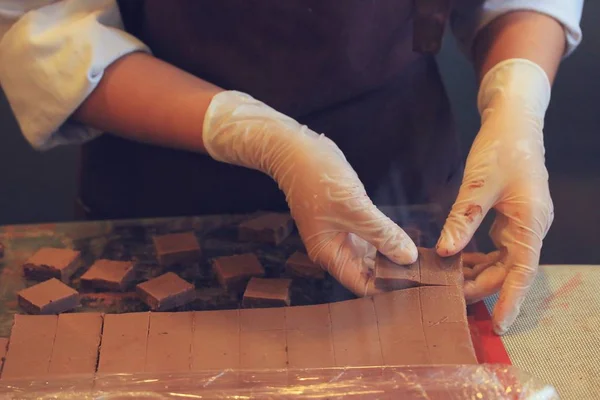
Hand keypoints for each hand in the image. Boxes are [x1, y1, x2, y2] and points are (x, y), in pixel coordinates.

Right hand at [203, 91, 416, 294]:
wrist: (295, 150)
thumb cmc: (318, 180)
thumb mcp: (355, 209)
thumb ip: (383, 235)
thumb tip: (409, 258)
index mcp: (330, 255)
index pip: (363, 285)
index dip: (389, 288)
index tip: (417, 284)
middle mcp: (335, 249)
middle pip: (369, 272)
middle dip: (395, 272)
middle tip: (428, 272)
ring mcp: (341, 232)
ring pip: (372, 253)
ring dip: (393, 255)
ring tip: (422, 259)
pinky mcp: (348, 217)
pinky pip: (371, 235)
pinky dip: (386, 238)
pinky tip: (406, 238)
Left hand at [436, 59, 553, 333]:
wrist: (513, 120)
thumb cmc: (501, 148)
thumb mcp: (478, 184)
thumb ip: (463, 219)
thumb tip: (446, 252)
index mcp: (530, 222)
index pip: (523, 271)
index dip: (510, 299)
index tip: (499, 324)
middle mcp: (530, 226)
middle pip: (509, 268)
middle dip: (482, 286)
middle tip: (452, 299)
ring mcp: (521, 221)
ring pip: (501, 259)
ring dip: (478, 271)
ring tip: (449, 282)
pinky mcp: (510, 215)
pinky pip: (495, 245)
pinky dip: (477, 255)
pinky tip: (455, 259)